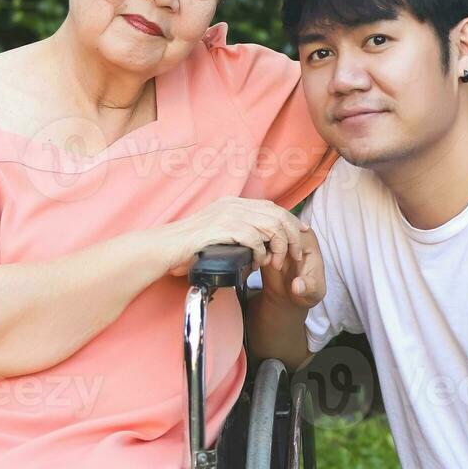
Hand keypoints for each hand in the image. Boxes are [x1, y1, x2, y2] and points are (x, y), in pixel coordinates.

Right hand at [161, 197, 308, 276]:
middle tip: (294, 255)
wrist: (165, 247)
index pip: (272, 207)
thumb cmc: (189, 246)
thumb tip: (257, 240)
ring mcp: (228, 214)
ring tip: (276, 264)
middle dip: (292, 236)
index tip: (302, 234)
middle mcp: (233, 205)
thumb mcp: (217, 233)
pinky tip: (257, 265)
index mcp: (233, 203)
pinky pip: (254, 239)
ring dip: (278, 247)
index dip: (291, 220)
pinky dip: (260, 254)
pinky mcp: (223, 228)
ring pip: (270, 226)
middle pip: (277, 215)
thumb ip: (236, 231)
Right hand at [257, 227, 324, 308]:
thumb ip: (308, 287)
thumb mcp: (313, 292)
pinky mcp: (266, 243)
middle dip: (271, 246)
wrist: (290, 296)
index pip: (292, 231)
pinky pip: (257, 238)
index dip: (283, 247)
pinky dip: (254, 249)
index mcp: (308, 239)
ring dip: (261, 246)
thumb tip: (297, 287)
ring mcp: (279, 237)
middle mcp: (293, 233)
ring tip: (263, 264)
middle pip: (277, 227)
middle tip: (269, 265)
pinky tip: (257, 263)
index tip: (277, 266)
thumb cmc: (307, 290)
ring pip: (265, 230)